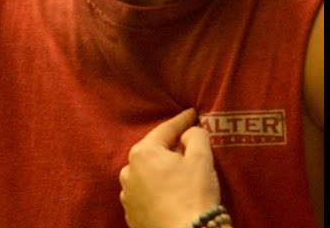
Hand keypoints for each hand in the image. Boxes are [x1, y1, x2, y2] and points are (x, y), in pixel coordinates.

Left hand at [119, 108, 220, 227]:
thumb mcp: (201, 158)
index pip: (166, 129)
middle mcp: (128, 171)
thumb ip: (196, 136)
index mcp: (143, 153)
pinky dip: (157, 189)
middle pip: (154, 151)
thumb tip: (188, 133)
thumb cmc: (194, 195)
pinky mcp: (131, 215)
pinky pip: (146, 193)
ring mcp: (127, 195)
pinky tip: (171, 193)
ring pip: (148, 173)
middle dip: (171, 147)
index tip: (193, 113)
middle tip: (189, 144)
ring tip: (181, 172)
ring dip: (162, 169)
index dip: (183, 120)